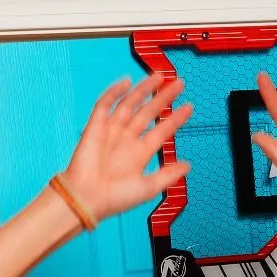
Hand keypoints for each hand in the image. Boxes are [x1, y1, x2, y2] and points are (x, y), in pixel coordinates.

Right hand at [62, 73, 192, 222]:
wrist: (88, 198)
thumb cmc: (115, 198)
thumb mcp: (149, 187)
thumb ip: (169, 175)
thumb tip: (188, 165)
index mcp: (141, 153)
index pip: (163, 130)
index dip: (176, 118)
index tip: (189, 107)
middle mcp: (128, 139)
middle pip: (149, 112)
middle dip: (163, 98)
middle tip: (179, 83)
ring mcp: (112, 131)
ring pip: (131, 104)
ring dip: (144, 90)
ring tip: (159, 77)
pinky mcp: (95, 126)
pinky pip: (105, 105)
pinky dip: (114, 92)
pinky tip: (127, 82)